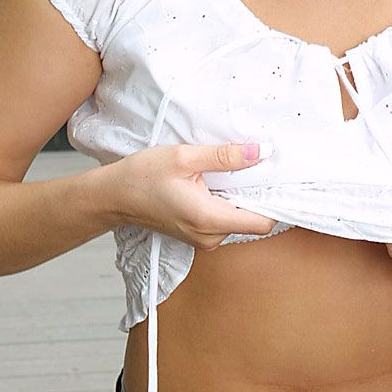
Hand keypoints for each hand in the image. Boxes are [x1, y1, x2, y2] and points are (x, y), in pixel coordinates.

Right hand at [100, 142, 276, 249]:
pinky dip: (227, 200)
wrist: (113, 196)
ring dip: (239, 195)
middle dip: (256, 192)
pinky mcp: (198, 234)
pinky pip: (225, 218)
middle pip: (253, 219)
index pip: (262, 221)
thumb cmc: (143, 176)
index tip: (278, 176)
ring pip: (239, 218)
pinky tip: (215, 180)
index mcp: (209, 219)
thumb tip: (260, 153)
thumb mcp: (185, 157)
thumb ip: (225, 156)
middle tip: (253, 163)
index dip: (275, 200)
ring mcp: (204, 238)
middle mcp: (210, 236)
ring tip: (227, 169)